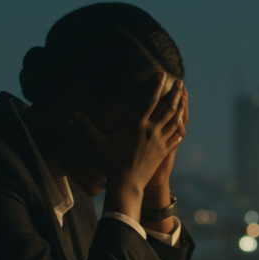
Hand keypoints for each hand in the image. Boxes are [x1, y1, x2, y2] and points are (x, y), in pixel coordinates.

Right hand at [75, 74, 183, 218]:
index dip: (156, 85)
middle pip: (168, 107)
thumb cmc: (110, 163)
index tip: (162, 74)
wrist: (126, 185)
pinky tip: (181, 125)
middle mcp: (151, 131)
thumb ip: (87, 126)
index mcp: (136, 125)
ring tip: (184, 96)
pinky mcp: (164, 152)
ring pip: (174, 120)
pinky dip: (179, 129)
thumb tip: (73, 113)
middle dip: (175, 93)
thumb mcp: (97, 143)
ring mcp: (159, 142)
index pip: (149, 100)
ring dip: (180, 107)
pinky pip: (176, 137)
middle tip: (180, 82)